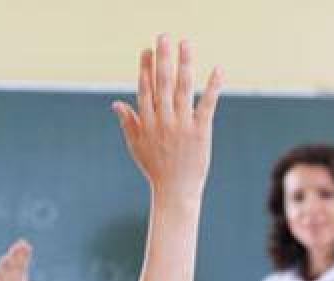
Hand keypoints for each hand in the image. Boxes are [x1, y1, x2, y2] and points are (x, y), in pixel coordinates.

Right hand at [112, 36, 220, 200]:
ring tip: (186, 44)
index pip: (144, 90)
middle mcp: (163, 121)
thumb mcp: (136, 146)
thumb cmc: (156, 169)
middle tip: (164, 37)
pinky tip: (217, 69)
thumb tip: (116, 103)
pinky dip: (212, 87)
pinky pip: (207, 104)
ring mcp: (181, 125)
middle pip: (161, 83)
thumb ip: (128, 122)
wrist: (175, 191)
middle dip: (162, 58)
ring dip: (184, 64)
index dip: (145, 69)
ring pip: (182, 88)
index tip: (147, 50)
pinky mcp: (200, 131)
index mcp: (147, 123)